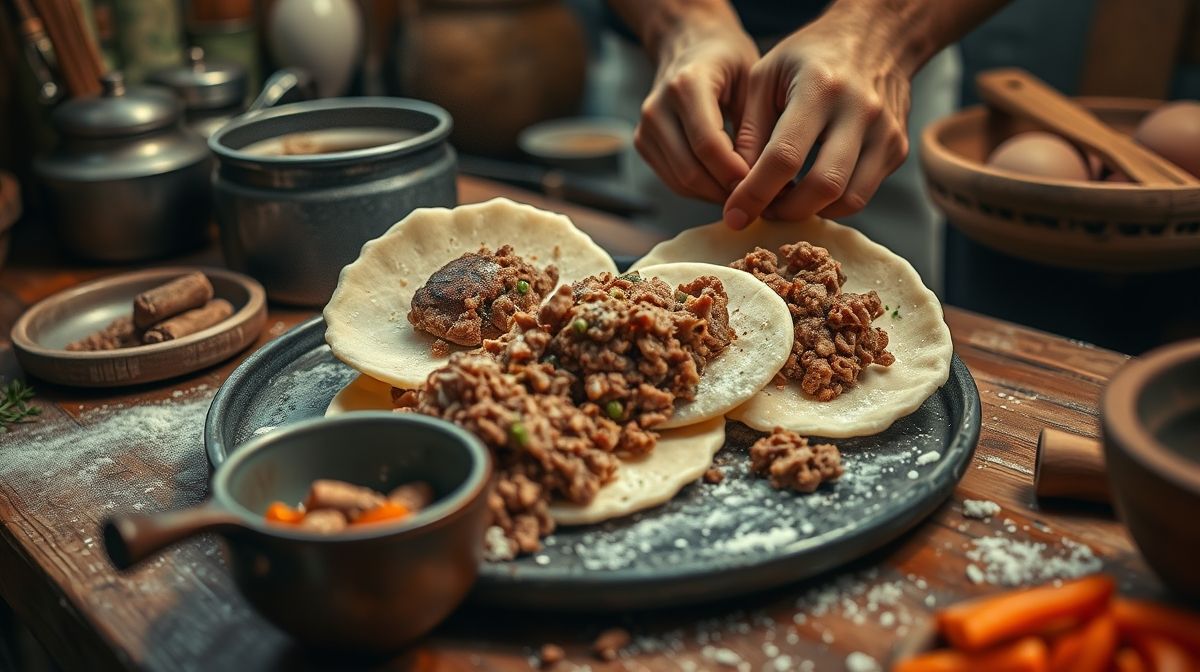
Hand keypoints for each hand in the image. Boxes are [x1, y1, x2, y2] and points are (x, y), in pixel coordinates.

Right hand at [635, 14, 758, 202]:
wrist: (691, 45)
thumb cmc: (728, 61)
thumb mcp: (752, 81)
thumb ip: (754, 128)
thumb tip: (759, 180)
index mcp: (685, 85)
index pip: (707, 144)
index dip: (734, 173)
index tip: (762, 184)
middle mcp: (657, 107)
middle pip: (690, 170)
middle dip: (726, 190)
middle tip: (758, 196)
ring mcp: (645, 128)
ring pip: (680, 182)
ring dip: (714, 195)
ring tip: (745, 191)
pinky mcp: (643, 143)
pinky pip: (673, 180)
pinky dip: (700, 190)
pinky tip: (724, 184)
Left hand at [723, 4, 913, 227]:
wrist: (876, 36)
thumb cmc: (810, 56)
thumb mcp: (765, 77)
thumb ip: (749, 132)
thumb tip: (738, 186)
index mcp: (820, 87)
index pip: (785, 156)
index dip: (756, 193)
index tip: (734, 214)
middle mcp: (859, 110)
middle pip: (824, 186)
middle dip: (786, 211)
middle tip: (763, 210)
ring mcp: (885, 132)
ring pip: (849, 199)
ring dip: (811, 212)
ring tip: (787, 201)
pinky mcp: (897, 149)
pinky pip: (863, 193)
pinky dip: (833, 203)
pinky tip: (812, 189)